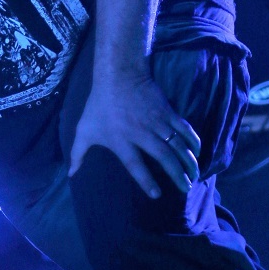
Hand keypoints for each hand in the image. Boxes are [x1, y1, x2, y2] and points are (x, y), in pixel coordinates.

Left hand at [68, 71, 200, 198]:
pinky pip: (184, 129)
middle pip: (163, 157)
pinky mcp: (167, 112)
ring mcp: (157, 122)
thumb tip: (71, 174)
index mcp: (121, 140)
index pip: (135, 165)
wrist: (118, 75)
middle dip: (177, 174)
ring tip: (195, 175)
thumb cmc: (99, 105)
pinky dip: (193, 140)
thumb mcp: (84, 129)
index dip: (146, 180)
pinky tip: (197, 152)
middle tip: (186, 188)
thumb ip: (77, 153)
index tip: (156, 194)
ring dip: (189, 161)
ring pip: (177, 145)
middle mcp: (141, 133)